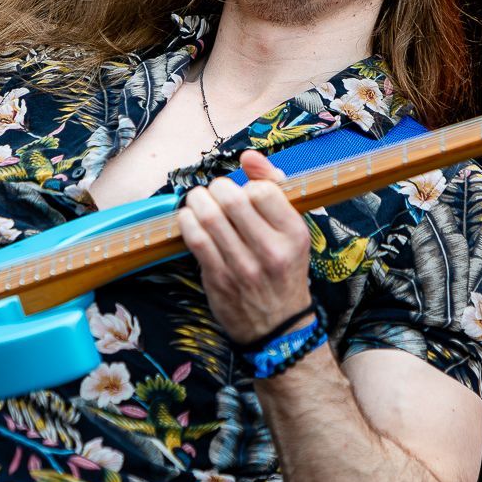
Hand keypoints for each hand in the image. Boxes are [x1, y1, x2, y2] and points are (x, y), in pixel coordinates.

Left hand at [176, 150, 313, 346]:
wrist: (278, 326)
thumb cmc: (283, 269)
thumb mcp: (291, 230)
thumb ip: (274, 187)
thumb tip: (248, 155)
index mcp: (294, 234)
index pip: (263, 190)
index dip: (247, 185)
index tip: (244, 193)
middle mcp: (271, 251)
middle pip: (232, 198)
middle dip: (216, 188)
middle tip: (214, 192)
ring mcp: (243, 267)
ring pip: (208, 216)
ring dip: (197, 201)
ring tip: (199, 202)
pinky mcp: (218, 279)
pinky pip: (194, 239)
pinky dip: (186, 221)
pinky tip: (189, 219)